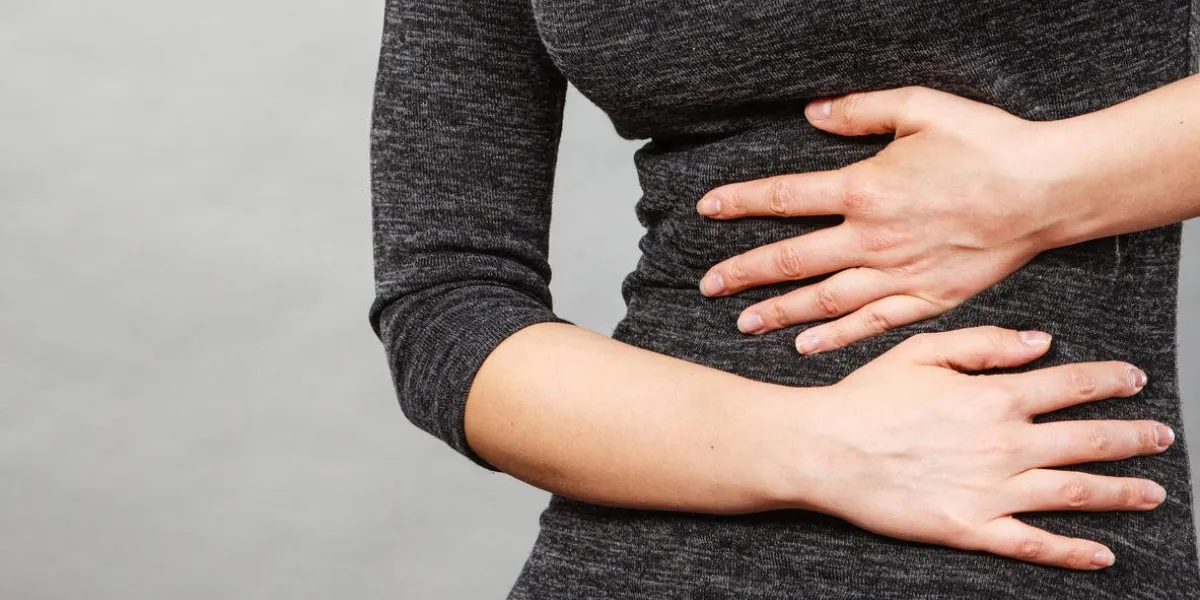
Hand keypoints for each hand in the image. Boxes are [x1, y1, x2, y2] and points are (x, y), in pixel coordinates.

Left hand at [696, 86, 1064, 353]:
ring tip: (743, 322)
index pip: (786, 197)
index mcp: (866, 189)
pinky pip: (871, 324)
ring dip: (779, 311)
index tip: (707, 210)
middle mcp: (873, 238)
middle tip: (708, 285)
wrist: (1047, 190)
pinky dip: (836, 337)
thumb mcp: (921, 108)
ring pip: (824, 298)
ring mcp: (899, 274)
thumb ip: (860, 110)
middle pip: (793, 258)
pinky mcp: (928, 299)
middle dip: (745, 271)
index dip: (742, 202)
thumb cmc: (986, 144)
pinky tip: (806, 346)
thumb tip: (811, 113)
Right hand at [770, 326, 1170, 569]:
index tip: (1133, 379)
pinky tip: (1102, 553)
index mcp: (994, 396)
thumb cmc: (865, 398)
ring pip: (1075, 492)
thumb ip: (985, 344)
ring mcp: (993, 490)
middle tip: (1161, 437)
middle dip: (1132, 437)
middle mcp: (1005, 444)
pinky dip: (1073, 551)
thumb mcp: (921, 350)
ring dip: (1121, 492)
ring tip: (1152, 492)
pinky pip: (1034, 544)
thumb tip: (1041, 342)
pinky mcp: (972, 529)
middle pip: (1088, 440)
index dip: (1108, 381)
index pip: (1070, 385)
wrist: (825, 449)